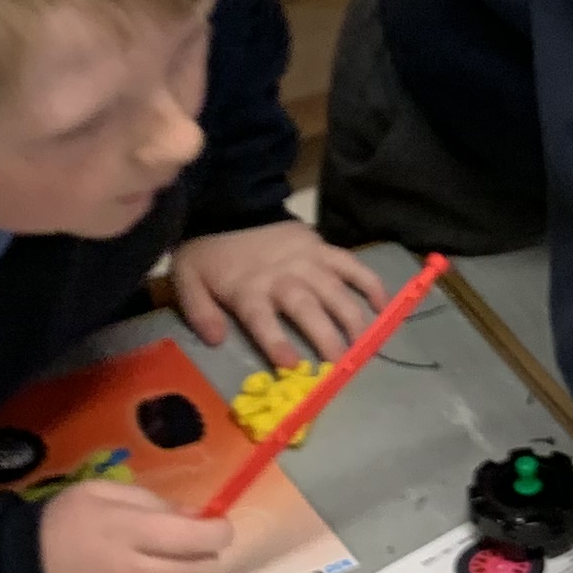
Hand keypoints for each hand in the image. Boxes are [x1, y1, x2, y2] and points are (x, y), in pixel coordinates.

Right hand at [38, 480, 234, 572]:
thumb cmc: (60, 525)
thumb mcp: (100, 493)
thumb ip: (150, 502)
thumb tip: (194, 517)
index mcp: (132, 533)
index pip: (199, 538)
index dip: (219, 531)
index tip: (216, 527)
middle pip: (202, 570)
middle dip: (208, 555)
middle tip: (194, 546)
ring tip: (178, 569)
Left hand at [171, 220, 389, 366]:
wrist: (231, 207)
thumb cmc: (212, 253)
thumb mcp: (188, 279)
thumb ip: (199, 311)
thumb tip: (216, 340)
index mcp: (248, 288)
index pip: (263, 319)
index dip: (277, 341)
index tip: (292, 364)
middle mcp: (282, 276)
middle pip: (307, 307)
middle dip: (326, 336)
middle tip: (341, 363)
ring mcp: (308, 260)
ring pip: (336, 290)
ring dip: (352, 317)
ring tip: (365, 343)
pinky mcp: (323, 248)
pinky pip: (352, 265)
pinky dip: (370, 283)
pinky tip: (384, 305)